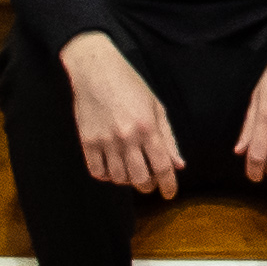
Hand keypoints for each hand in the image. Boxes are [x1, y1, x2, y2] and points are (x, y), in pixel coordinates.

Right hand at [64, 33, 182, 197]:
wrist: (97, 71)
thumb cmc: (130, 86)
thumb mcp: (156, 107)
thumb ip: (168, 138)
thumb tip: (179, 165)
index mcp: (148, 127)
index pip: (163, 166)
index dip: (168, 185)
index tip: (169, 194)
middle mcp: (127, 137)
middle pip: (140, 178)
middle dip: (148, 185)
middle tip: (149, 181)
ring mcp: (105, 140)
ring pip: (118, 178)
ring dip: (127, 180)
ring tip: (130, 170)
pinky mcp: (87, 142)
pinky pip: (97, 171)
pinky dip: (106, 175)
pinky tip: (112, 168)